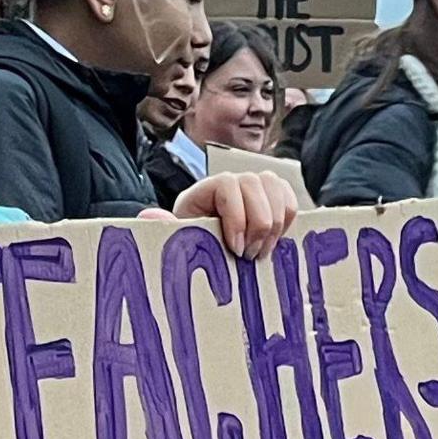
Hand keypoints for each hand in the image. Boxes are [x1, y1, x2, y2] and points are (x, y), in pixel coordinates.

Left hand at [165, 169, 298, 259]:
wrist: (212, 256)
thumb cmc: (195, 249)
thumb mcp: (179, 240)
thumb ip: (167, 228)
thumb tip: (147, 216)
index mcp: (206, 190)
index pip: (228, 185)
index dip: (236, 217)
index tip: (236, 249)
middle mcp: (233, 182)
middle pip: (255, 184)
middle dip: (258, 226)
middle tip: (250, 256)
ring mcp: (256, 187)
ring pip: (276, 188)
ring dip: (274, 225)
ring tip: (262, 251)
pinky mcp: (275, 197)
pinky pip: (290, 198)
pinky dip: (287, 220)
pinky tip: (274, 240)